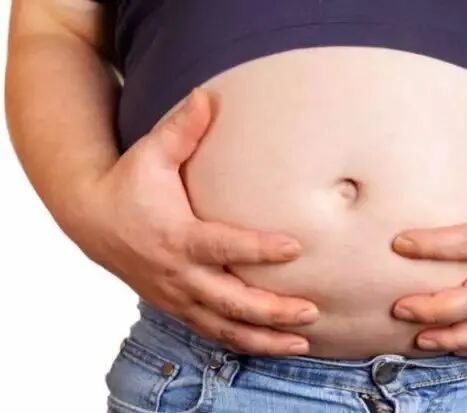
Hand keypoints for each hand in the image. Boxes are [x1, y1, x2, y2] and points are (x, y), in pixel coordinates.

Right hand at [71, 88, 317, 355]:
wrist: (90, 219)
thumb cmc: (128, 183)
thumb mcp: (150, 153)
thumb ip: (181, 129)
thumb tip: (207, 95)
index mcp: (176, 236)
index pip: (224, 246)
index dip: (259, 249)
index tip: (296, 247)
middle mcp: (178, 274)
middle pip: (229, 301)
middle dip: (272, 310)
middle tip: (311, 311)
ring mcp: (177, 296)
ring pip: (223, 327)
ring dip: (263, 337)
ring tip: (301, 342)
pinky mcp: (177, 306)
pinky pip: (212, 332)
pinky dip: (243, 342)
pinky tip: (272, 345)